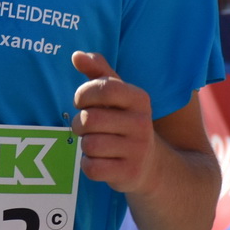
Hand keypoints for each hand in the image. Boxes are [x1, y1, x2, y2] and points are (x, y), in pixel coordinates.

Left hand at [71, 52, 158, 193]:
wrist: (152, 165)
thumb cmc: (125, 123)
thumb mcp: (118, 96)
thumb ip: (99, 73)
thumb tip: (77, 55)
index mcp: (139, 99)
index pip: (104, 88)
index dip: (84, 94)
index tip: (81, 102)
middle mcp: (142, 123)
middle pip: (90, 119)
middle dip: (79, 124)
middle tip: (86, 128)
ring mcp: (137, 150)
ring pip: (89, 145)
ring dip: (85, 146)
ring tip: (96, 144)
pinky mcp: (129, 173)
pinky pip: (92, 167)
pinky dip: (89, 165)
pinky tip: (100, 162)